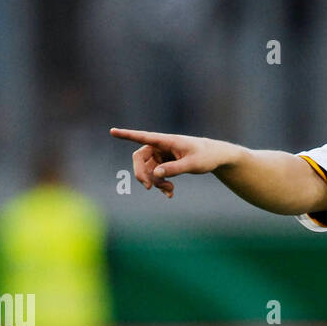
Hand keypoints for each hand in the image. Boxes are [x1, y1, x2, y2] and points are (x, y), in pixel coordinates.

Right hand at [109, 128, 237, 197]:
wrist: (214, 157)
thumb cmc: (205, 156)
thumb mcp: (192, 164)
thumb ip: (174, 169)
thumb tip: (156, 174)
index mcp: (166, 141)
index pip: (143, 137)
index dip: (127, 135)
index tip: (112, 131)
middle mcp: (160, 147)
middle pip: (140, 158)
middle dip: (142, 174)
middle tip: (149, 188)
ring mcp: (161, 156)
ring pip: (148, 170)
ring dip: (156, 183)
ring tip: (170, 191)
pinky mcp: (164, 164)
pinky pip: (156, 176)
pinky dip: (161, 185)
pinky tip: (170, 194)